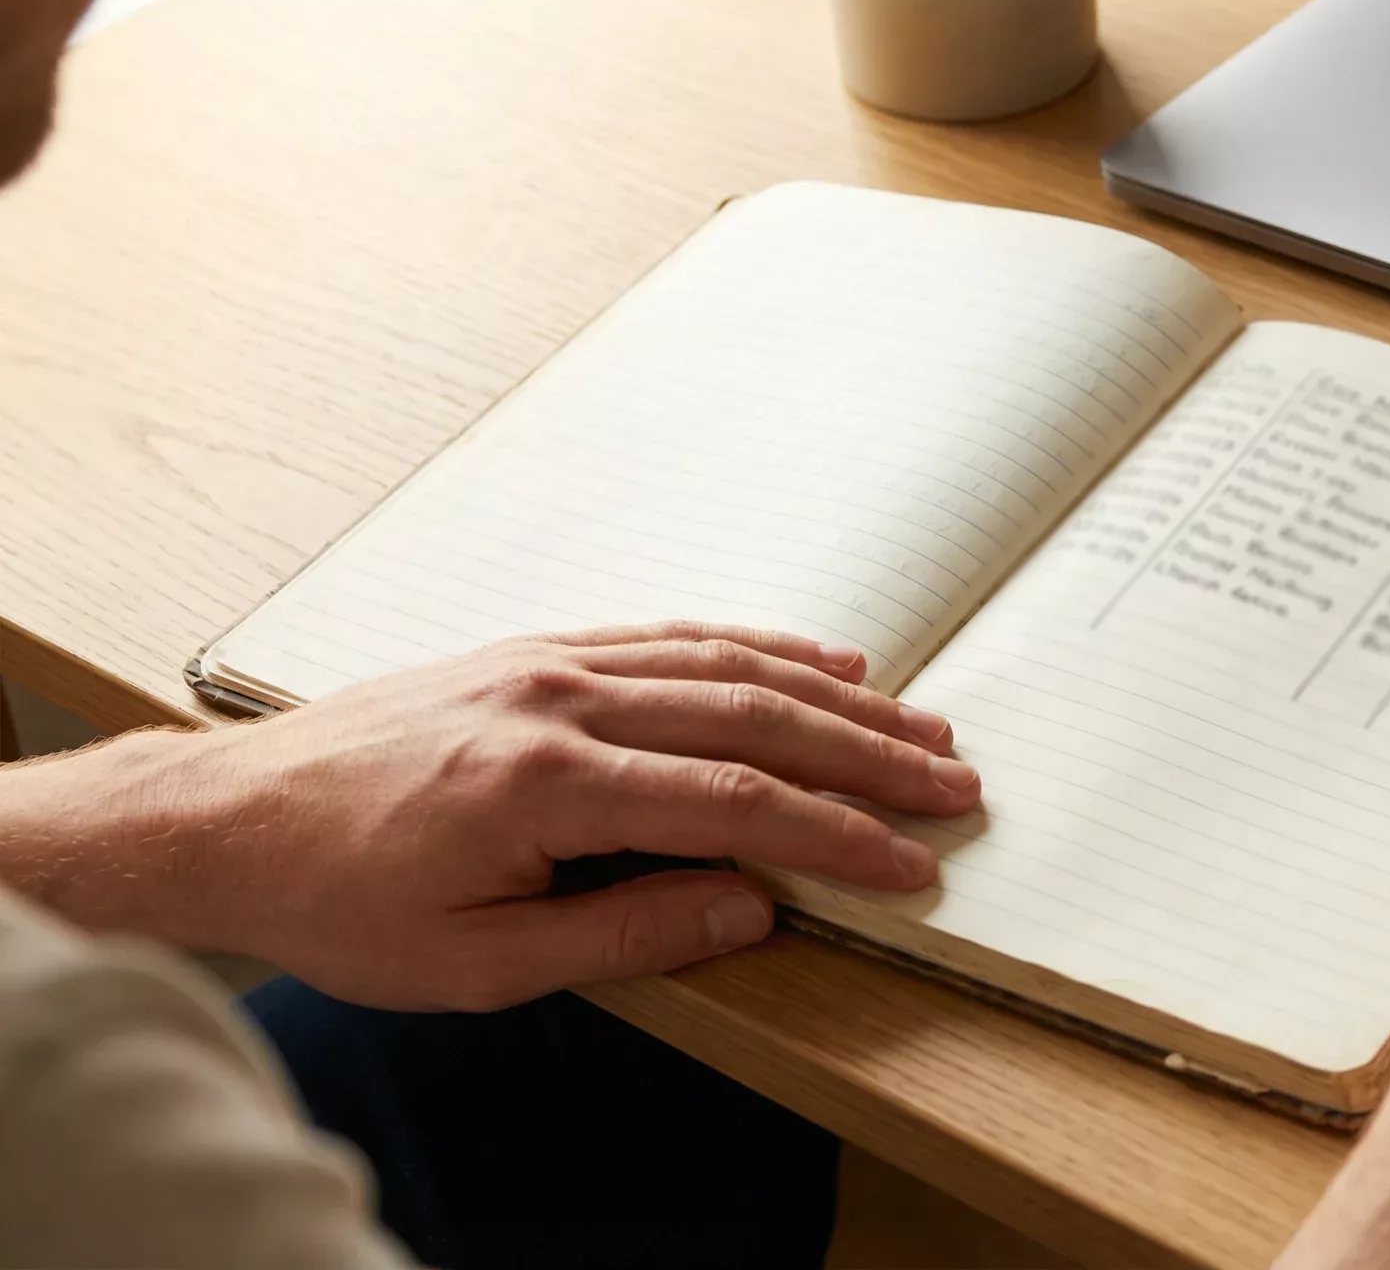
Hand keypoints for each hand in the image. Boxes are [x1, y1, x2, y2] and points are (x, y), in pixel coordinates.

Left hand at [0, 622, 977, 1010]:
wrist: (222, 821)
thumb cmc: (336, 902)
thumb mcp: (475, 965)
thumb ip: (624, 935)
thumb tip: (752, 912)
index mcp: (546, 785)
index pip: (736, 807)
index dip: (841, 839)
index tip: (915, 864)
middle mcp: (561, 702)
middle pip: (756, 723)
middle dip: (870, 759)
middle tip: (956, 784)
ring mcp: (550, 662)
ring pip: (728, 666)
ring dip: (837, 699)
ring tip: (922, 725)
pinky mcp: (537, 649)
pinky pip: (674, 635)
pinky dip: (760, 647)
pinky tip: (821, 666)